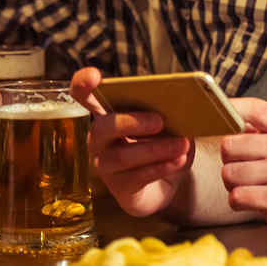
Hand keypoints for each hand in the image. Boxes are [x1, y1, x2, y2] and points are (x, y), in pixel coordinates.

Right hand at [70, 67, 193, 216]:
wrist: (169, 180)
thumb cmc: (164, 142)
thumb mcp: (168, 123)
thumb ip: (167, 111)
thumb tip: (183, 103)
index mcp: (109, 114)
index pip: (85, 96)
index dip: (83, 85)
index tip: (95, 77)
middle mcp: (100, 140)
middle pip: (102, 127)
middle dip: (131, 122)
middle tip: (160, 120)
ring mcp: (106, 166)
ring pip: (122, 156)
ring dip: (156, 148)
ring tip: (182, 144)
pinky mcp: (121, 188)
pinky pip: (138, 177)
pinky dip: (162, 167)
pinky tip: (180, 160)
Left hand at [221, 98, 266, 248]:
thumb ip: (260, 129)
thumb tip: (225, 114)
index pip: (257, 110)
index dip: (232, 108)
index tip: (216, 111)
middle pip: (230, 145)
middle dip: (229, 160)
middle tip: (244, 168)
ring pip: (229, 173)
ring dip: (233, 184)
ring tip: (251, 186)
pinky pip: (236, 197)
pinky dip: (238, 201)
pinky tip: (254, 200)